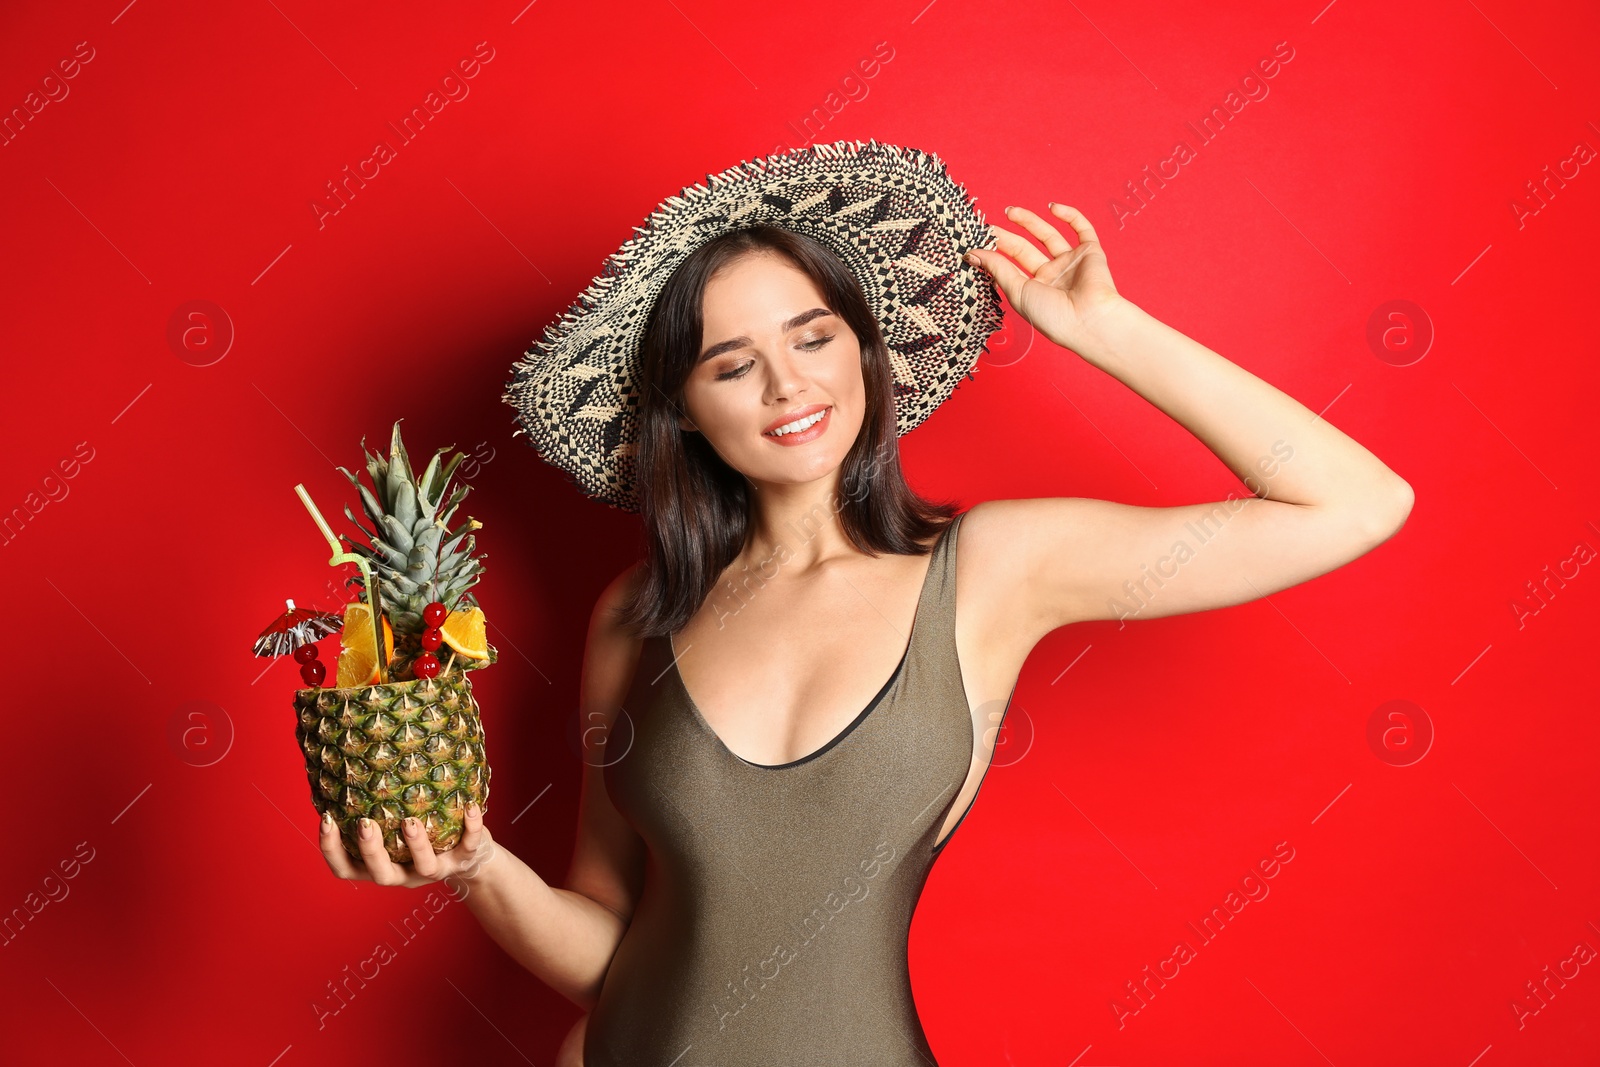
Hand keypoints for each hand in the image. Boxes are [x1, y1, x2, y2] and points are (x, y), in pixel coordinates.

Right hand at [319, 806, 497, 888]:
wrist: (470, 856)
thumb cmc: (422, 832)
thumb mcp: (393, 825)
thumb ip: (374, 807)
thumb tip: (346, 760)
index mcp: (381, 865)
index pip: (346, 869)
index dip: (332, 850)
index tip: (326, 819)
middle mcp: (405, 873)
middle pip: (381, 875)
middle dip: (370, 851)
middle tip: (365, 823)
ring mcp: (435, 870)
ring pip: (424, 867)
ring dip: (416, 844)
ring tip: (410, 820)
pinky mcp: (465, 860)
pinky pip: (469, 847)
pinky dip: (472, 828)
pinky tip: (470, 806)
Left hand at [968, 203, 1123, 353]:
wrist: (1087, 319)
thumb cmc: (1052, 315)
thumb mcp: (1017, 291)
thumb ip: (997, 269)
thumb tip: (972, 254)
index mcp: (1034, 289)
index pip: (1010, 265)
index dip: (995, 253)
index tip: (977, 241)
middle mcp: (1052, 275)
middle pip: (1026, 249)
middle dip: (1008, 236)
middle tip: (991, 226)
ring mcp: (1071, 263)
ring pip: (1048, 235)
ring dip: (1030, 221)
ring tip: (1010, 211)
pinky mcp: (1090, 252)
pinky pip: (1082, 229)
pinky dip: (1069, 215)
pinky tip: (1052, 207)